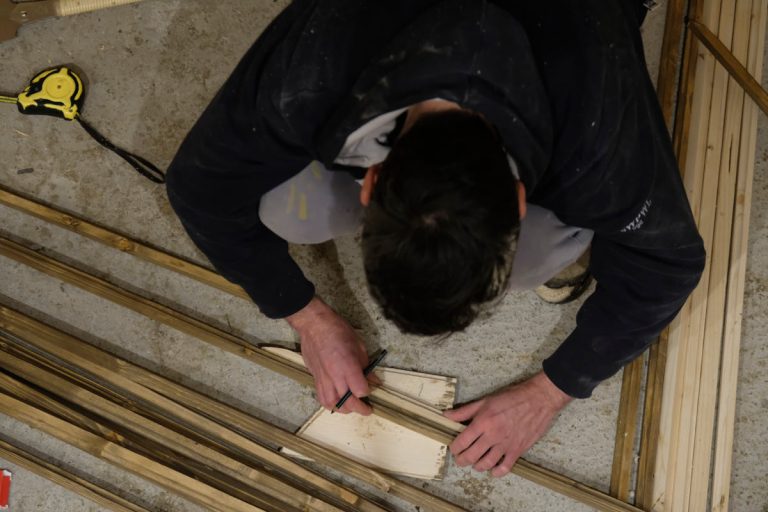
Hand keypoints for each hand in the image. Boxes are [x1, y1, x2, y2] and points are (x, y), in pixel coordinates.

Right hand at [287, 297, 372, 414]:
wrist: (314, 325)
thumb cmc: (338, 330)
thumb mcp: (359, 345)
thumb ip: (366, 366)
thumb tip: (373, 380)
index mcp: (348, 366)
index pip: (361, 390)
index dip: (368, 390)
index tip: (371, 386)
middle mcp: (335, 376)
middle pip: (349, 402)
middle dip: (360, 408)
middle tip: (367, 408)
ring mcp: (323, 379)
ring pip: (334, 404)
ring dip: (345, 409)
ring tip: (352, 406)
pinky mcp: (314, 379)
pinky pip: (322, 399)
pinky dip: (331, 404)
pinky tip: (337, 402)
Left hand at [443, 371, 571, 476]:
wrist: (538, 399)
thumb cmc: (511, 397)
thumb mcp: (485, 401)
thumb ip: (465, 411)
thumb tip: (446, 415)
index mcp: (483, 422)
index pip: (462, 441)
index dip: (454, 448)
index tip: (453, 448)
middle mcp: (493, 435)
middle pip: (471, 456)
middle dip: (461, 460)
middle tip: (459, 459)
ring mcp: (506, 445)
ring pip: (486, 464)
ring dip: (476, 466)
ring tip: (474, 464)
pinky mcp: (518, 450)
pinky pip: (505, 467)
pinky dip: (496, 472)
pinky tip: (492, 471)